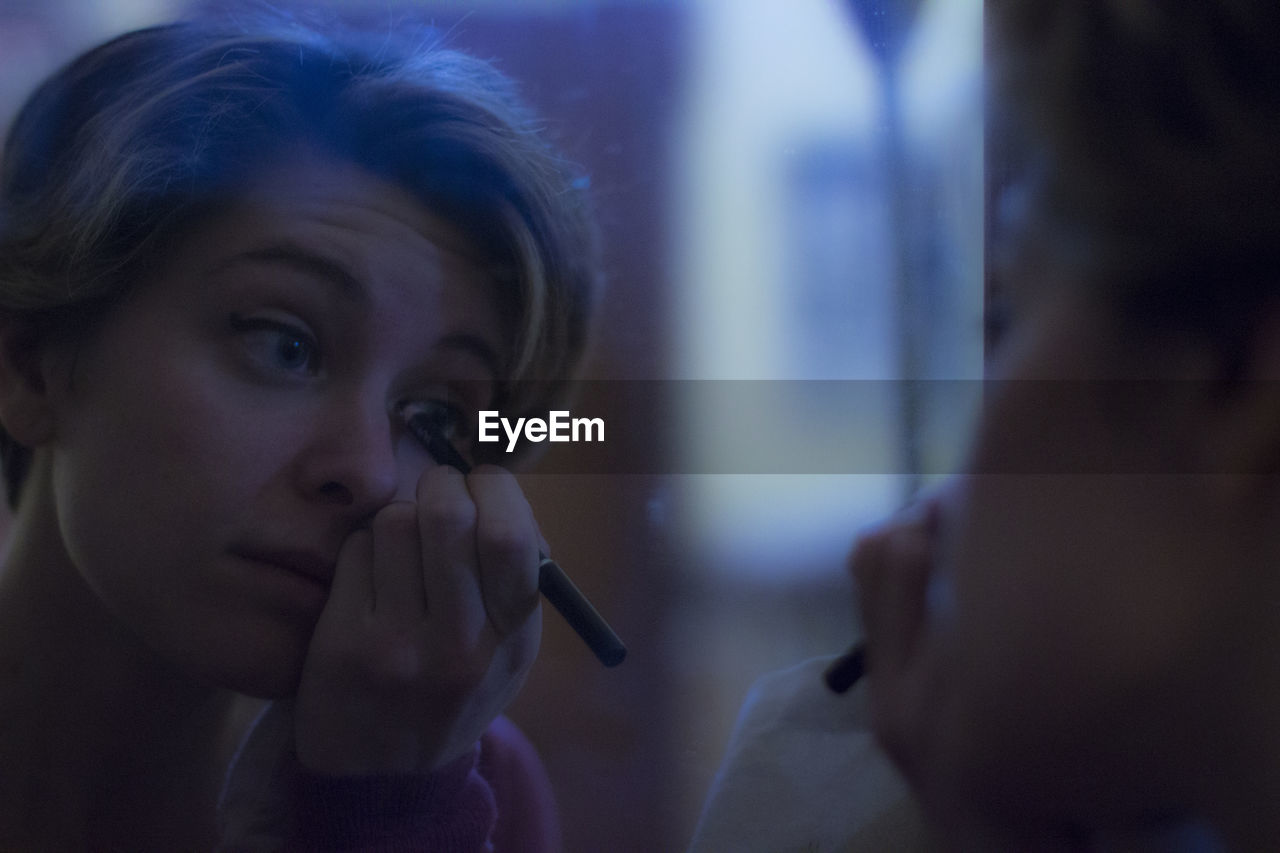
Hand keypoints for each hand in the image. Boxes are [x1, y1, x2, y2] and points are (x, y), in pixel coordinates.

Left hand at [293, 463, 542, 774]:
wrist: (384, 775)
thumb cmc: (451, 689)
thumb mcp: (507, 650)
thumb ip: (515, 575)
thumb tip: (496, 487)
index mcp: (513, 638)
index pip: (510, 536)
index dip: (494, 490)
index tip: (482, 483)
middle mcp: (460, 645)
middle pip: (448, 517)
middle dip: (440, 485)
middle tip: (437, 492)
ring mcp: (398, 647)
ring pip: (394, 523)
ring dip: (397, 520)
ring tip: (402, 550)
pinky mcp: (344, 645)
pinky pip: (355, 552)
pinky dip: (363, 550)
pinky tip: (370, 580)